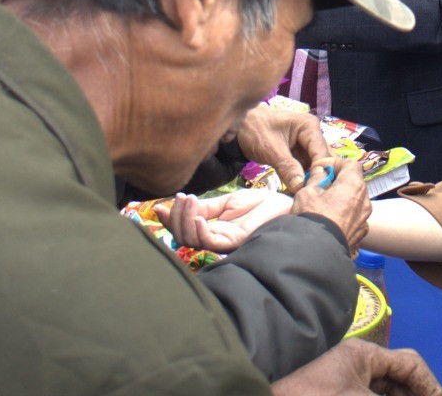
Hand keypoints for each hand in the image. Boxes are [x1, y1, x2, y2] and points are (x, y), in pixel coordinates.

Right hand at [160, 188, 293, 251]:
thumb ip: (204, 206)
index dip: (170, 219)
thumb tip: (178, 203)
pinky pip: (210, 241)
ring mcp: (223, 243)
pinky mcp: (234, 242)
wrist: (283, 206)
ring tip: (188, 201)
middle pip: (183, 237)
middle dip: (176, 218)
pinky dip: (199, 229)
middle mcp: (215, 239)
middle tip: (179, 198)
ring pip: (192, 240)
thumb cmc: (259, 205)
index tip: (159, 206)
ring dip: (185, 220)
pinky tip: (198, 217)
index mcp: (212, 229)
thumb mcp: (226, 202)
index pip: (183, 229)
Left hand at [238, 102, 330, 190]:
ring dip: (310, 181)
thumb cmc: (254, 130)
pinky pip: (304, 169)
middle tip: (311, 196)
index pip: (321, 153)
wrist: (238, 126)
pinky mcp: (299, 155)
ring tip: (306, 197)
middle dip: (317, 178)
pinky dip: (302, 180)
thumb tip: (300, 187)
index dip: (320, 172)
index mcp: (310, 127)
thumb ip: (287, 167)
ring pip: (314, 167)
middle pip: (321, 161)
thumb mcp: (271, 149)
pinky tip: (299, 193)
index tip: (315, 190)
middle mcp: (313, 135)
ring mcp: (306, 146)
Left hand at [272, 339, 440, 395]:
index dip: (430, 386)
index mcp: (364, 354)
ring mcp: (346, 382)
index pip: (410, 364)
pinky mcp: (337, 394)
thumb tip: (431, 395)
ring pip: (384, 391)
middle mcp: (357, 364)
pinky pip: (368, 394)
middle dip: (414, 394)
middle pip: (399, 380)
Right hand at [290, 156, 369, 249]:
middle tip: (320, 185)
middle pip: (354, 181)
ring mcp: (365, 218)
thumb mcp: (307, 192)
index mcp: (353, 185)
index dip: (335, 163)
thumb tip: (320, 172)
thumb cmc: (312, 217)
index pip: (350, 164)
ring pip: (356, 200)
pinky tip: (332, 219)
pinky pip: (355, 216)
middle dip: (339, 180)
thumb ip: (315, 178)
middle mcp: (364, 200)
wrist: (316, 252)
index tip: (320, 168)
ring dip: (343, 197)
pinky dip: (346, 213)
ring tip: (324, 203)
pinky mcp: (362, 232)